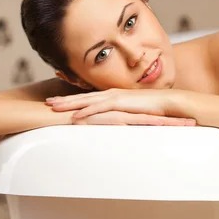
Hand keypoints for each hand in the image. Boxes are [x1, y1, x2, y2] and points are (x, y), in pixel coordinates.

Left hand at [47, 88, 194, 124]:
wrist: (171, 103)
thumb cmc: (155, 109)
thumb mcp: (134, 113)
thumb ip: (123, 116)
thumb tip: (116, 124)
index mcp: (113, 96)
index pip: (88, 97)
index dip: (72, 99)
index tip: (58, 102)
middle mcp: (111, 94)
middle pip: (82, 97)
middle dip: (64, 99)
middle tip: (47, 102)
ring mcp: (115, 97)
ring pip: (86, 101)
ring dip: (69, 104)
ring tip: (53, 108)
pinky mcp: (122, 104)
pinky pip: (100, 109)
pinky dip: (86, 112)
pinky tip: (74, 117)